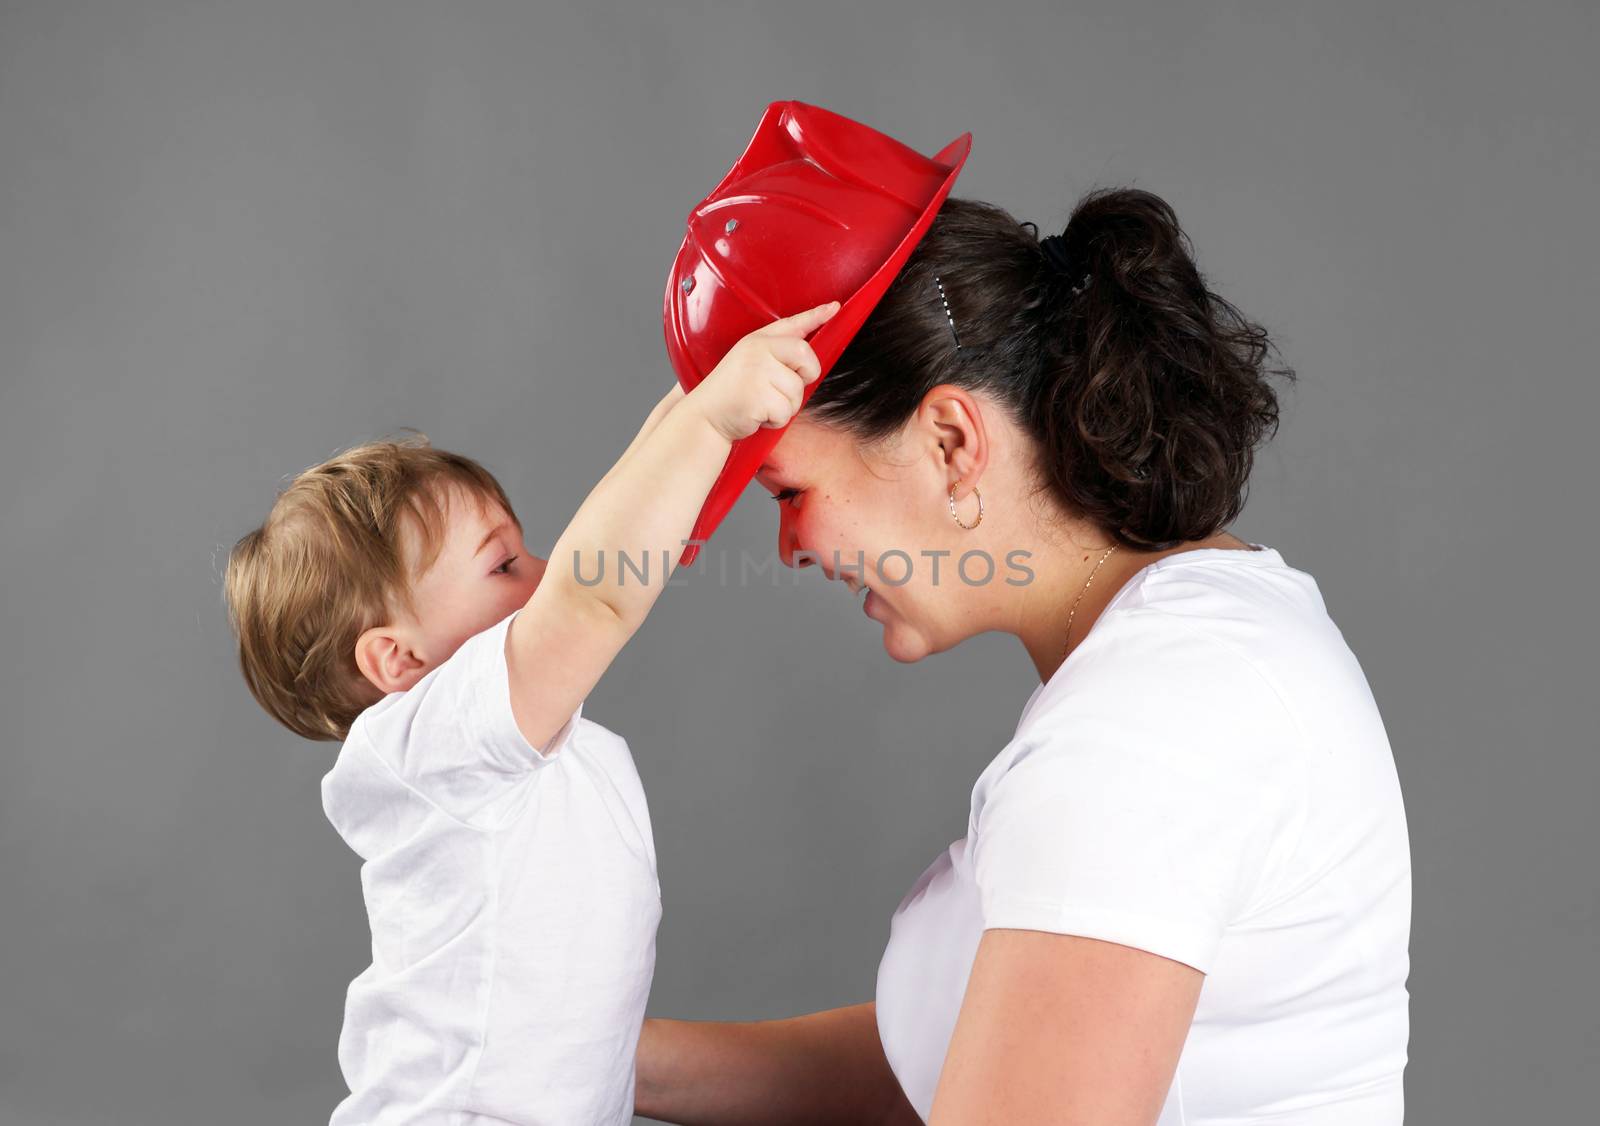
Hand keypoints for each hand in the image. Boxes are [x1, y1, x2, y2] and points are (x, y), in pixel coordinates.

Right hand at [686, 301, 840, 441]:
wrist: (705, 417)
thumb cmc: (730, 393)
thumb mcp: (749, 362)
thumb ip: (776, 354)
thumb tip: (807, 355)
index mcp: (756, 341)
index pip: (792, 324)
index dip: (816, 315)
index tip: (834, 308)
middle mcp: (756, 351)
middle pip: (805, 355)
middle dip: (805, 376)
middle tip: (785, 387)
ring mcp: (756, 372)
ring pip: (797, 390)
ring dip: (785, 406)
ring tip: (761, 404)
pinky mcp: (757, 396)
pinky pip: (785, 411)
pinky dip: (776, 420)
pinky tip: (757, 415)